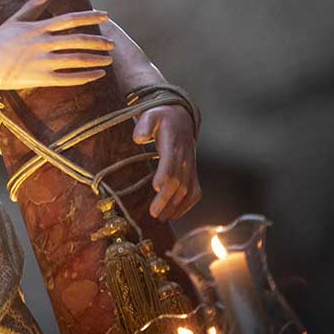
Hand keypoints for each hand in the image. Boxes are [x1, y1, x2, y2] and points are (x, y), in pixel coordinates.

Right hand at [0, 0, 114, 90]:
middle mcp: (44, 43)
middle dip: (99, 42)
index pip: (70, 19)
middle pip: (78, 40)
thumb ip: (32, 7)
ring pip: (77, 59)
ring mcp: (44, 61)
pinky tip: (97, 75)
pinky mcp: (42, 78)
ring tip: (109, 60)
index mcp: (39, 28)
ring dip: (96, 59)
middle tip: (112, 44)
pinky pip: (69, 78)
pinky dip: (86, 76)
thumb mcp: (14, 21)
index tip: (106, 16)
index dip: (90, 16)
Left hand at [133, 104, 200, 219]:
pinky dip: (186, 206)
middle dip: (166, 199)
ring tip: (161, 218)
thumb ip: (144, 124)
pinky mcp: (192, 174)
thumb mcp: (151, 115)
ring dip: (174, 206)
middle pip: (178, 182)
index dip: (165, 174)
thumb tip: (139, 138)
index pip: (171, 161)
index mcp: (174, 143)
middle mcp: (185, 158)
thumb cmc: (162, 118)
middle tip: (154, 213)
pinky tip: (174, 215)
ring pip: (186, 191)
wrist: (181, 119)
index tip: (156, 187)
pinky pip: (194, 193)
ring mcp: (191, 167)